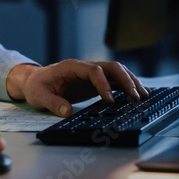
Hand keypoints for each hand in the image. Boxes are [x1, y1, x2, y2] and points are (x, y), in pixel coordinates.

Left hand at [6, 60, 148, 116]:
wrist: (35, 80)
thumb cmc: (37, 86)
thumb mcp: (39, 96)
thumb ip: (53, 103)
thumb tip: (67, 111)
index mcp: (72, 67)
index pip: (94, 70)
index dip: (104, 84)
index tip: (109, 101)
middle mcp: (85, 67)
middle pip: (112, 67)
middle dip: (126, 80)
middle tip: (136, 97)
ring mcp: (92, 73)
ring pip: (117, 71)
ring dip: (131, 81)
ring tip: (143, 96)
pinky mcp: (96, 81)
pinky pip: (115, 80)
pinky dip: (128, 85)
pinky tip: (138, 93)